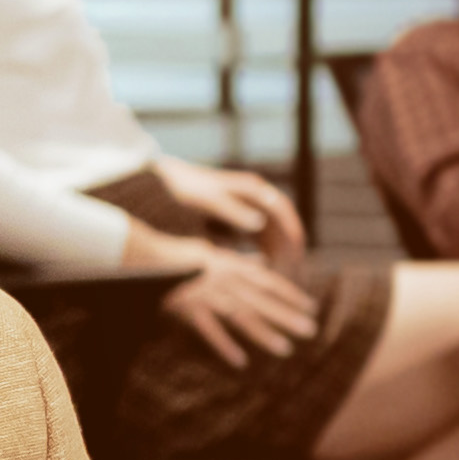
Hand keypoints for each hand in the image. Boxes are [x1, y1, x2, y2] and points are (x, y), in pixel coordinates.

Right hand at [136, 230, 319, 368]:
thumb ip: (237, 261)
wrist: (144, 256)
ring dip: (265, 333)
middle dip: (288, 316)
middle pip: (262, 301)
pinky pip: (210, 331)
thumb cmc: (176, 256)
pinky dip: (225, 346)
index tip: (311, 306)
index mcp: (231, 267)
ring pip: (242, 316)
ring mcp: (208, 296)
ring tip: (286, 349)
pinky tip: (240, 362)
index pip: (268, 281)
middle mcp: (225, 281)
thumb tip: (259, 261)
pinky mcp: (189, 309)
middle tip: (311, 331)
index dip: (291, 295)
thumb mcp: (212, 253)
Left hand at [151, 159, 304, 265]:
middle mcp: (254, 197)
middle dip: (288, 248)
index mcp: (252, 189)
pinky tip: (261, 273)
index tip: (297, 256)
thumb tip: (260, 223)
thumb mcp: (206, 200)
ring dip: (277, 253)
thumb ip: (231, 211)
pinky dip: (261, 254)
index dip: (291, 233)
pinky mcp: (235, 220)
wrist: (161, 182)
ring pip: (270, 234)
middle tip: (294, 273)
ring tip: (281, 277)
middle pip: (280, 224)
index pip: (282, 211)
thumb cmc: (183, 189)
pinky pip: (256, 239)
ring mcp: (246, 208)